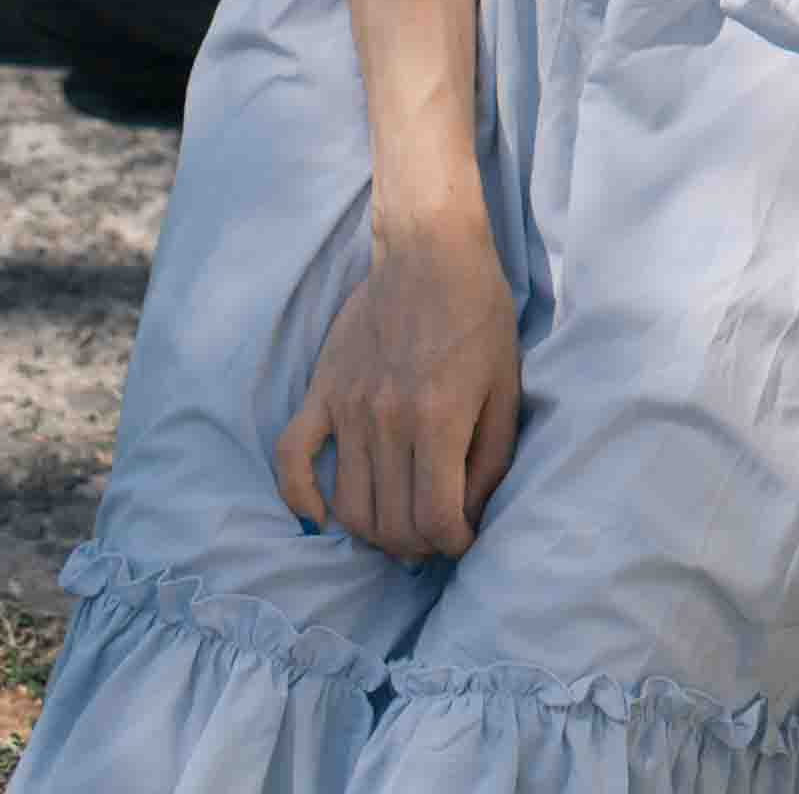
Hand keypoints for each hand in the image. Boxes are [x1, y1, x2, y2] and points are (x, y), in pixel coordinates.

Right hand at [272, 213, 521, 562]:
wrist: (429, 253)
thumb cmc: (480, 317)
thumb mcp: (506, 388)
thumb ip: (490, 457)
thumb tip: (470, 513)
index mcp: (439, 420)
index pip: (434, 519)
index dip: (454, 543)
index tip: (464, 540)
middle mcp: (386, 422)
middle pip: (389, 522)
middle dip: (416, 546)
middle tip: (434, 538)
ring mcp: (346, 409)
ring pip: (346, 504)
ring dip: (372, 531)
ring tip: (398, 529)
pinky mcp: (321, 393)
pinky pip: (291, 458)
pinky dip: (299, 496)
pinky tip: (319, 515)